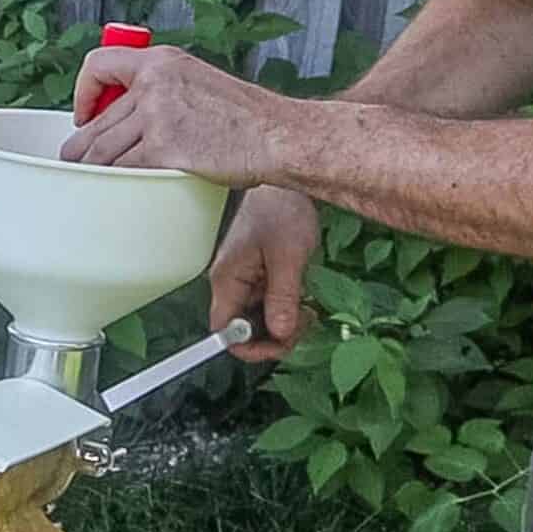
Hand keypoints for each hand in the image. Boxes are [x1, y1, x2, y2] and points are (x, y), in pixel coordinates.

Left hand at [60, 44, 300, 188]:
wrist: (276, 135)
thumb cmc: (247, 119)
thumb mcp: (200, 83)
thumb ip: (165, 92)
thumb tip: (134, 119)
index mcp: (162, 62)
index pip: (100, 65)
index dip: (84, 91)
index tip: (85, 113)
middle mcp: (154, 83)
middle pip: (97, 121)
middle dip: (82, 146)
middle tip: (78, 162)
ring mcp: (156, 115)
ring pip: (102, 150)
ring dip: (92, 170)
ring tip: (90, 181)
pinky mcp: (163, 148)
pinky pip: (123, 170)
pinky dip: (115, 183)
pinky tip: (116, 190)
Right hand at [209, 186, 319, 360]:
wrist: (286, 184)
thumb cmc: (281, 210)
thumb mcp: (287, 255)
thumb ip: (283, 296)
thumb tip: (281, 333)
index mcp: (228, 280)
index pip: (223, 331)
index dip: (248, 347)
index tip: (281, 345)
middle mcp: (232, 284)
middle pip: (243, 331)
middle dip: (274, 337)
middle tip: (304, 325)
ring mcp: (246, 281)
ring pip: (259, 320)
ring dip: (284, 325)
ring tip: (308, 311)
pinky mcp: (261, 277)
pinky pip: (270, 305)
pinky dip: (288, 310)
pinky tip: (305, 301)